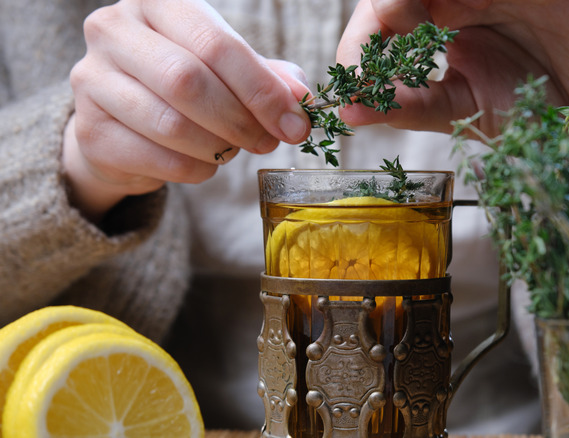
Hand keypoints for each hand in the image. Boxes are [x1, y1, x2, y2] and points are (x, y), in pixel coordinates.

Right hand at [64, 0, 311, 222]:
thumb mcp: (230, 69)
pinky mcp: (89, 130)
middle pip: (188, 82)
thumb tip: (300, 100)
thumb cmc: (185, 85)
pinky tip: (205, 163)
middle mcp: (114, 30)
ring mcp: (92, 79)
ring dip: (218, 147)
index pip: (216, 44)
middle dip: (240, 120)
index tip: (293, 124)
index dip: (262, 90)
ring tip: (233, 149)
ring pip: (170, 125)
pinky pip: (157, 159)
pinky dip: (194, 169)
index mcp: (157, 3)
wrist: (125, 120)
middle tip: (268, 142)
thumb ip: (269, 78)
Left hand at [336, 0, 568, 137]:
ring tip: (409, 18)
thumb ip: (407, 106)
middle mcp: (454, 0)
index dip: (356, 47)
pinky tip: (440, 12)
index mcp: (435, 28)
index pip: (379, 21)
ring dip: (406, 0)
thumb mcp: (460, 112)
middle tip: (387, 35)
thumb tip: (346, 112)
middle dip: (379, 15)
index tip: (351, 84)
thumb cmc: (530, 111)